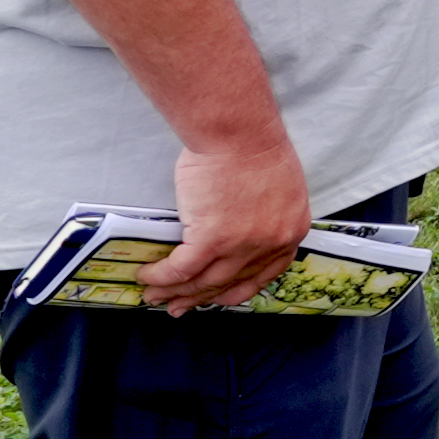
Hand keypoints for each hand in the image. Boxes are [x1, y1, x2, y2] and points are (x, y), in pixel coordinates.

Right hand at [143, 137, 315, 310]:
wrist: (238, 131)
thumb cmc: (253, 146)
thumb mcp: (278, 187)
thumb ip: (266, 213)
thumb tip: (241, 228)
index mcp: (291, 230)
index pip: (266, 273)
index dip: (239, 288)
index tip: (221, 296)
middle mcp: (271, 244)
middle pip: (232, 282)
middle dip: (201, 298)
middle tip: (179, 307)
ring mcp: (242, 245)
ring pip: (204, 282)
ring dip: (175, 293)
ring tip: (155, 297)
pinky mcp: (212, 239)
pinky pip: (181, 269)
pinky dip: (161, 277)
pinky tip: (147, 277)